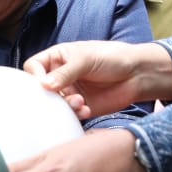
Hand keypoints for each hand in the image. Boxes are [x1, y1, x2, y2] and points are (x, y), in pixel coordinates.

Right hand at [25, 40, 171, 119]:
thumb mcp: (86, 59)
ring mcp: (70, 91)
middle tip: (57, 97)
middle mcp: (61, 75)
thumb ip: (65, 72)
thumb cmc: (112, 57)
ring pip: (54, 103)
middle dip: (48, 95)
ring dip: (64, 105)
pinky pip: (69, 114)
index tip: (43, 84)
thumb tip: (44, 85)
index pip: (34, 66)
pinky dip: (75, 113)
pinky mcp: (80, 106)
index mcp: (58, 58)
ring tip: (79, 102)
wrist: (137, 75)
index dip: (34, 76)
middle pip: (40, 88)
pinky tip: (86, 109)